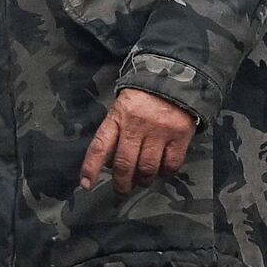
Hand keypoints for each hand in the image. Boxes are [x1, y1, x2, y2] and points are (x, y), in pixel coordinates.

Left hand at [81, 87, 199, 189]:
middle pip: (124, 164)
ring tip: (143, 180)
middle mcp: (136, 125)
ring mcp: (159, 131)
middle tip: (122, 189)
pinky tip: (162, 169)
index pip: (99, 146)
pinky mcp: (180, 135)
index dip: (91, 168)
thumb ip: (114, 133)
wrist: (173, 76)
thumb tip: (107, 164)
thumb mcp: (121, 109)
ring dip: (144, 180)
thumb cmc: (142, 98)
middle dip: (122, 183)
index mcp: (117, 117)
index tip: (86, 185)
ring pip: (147, 168)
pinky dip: (165, 172)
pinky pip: (171, 164)